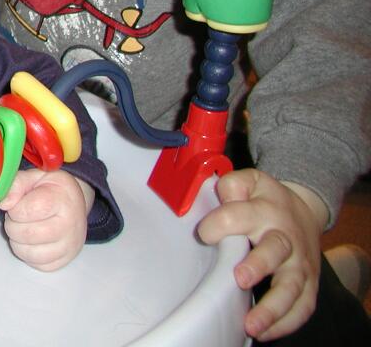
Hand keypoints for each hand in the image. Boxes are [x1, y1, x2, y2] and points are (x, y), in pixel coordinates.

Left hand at [0, 169, 92, 270]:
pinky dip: (28, 254)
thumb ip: (16, 185)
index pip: (26, 211)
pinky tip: (31, 241)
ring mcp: (70, 245)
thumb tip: (5, 204)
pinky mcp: (66, 260)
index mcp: (62, 200)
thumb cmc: (51, 189)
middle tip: (18, 218)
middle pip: (26, 234)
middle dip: (13, 225)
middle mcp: (70, 225)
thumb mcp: (34, 177)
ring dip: (17, 241)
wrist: (74, 202)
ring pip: (29, 253)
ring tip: (23, 228)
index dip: (14, 209)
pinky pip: (37, 264)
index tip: (19, 204)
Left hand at [197, 169, 326, 340]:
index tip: (205, 234)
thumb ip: (233, 184)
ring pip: (291, 286)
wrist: (304, 212)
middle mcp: (284, 237)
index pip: (239, 215)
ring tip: (251, 324)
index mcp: (265, 210)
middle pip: (275, 250)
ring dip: (272, 307)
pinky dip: (286, 323)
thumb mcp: (250, 181)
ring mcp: (298, 263)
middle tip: (240, 278)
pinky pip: (302, 308)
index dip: (220, 223)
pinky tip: (265, 333)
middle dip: (259, 264)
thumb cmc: (265, 200)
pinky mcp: (308, 284)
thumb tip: (221, 196)